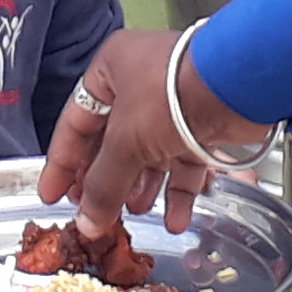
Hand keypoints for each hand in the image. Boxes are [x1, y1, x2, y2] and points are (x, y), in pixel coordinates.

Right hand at [37, 24, 248, 237]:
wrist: (239, 85)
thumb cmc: (173, 94)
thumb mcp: (125, 141)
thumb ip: (103, 184)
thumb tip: (86, 221)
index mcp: (111, 70)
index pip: (75, 121)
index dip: (62, 162)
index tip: (52, 195)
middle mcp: (140, 84)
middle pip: (112, 142)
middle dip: (106, 181)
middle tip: (93, 211)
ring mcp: (173, 105)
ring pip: (149, 155)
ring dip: (141, 188)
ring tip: (132, 215)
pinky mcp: (204, 124)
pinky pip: (183, 162)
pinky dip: (178, 191)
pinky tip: (176, 219)